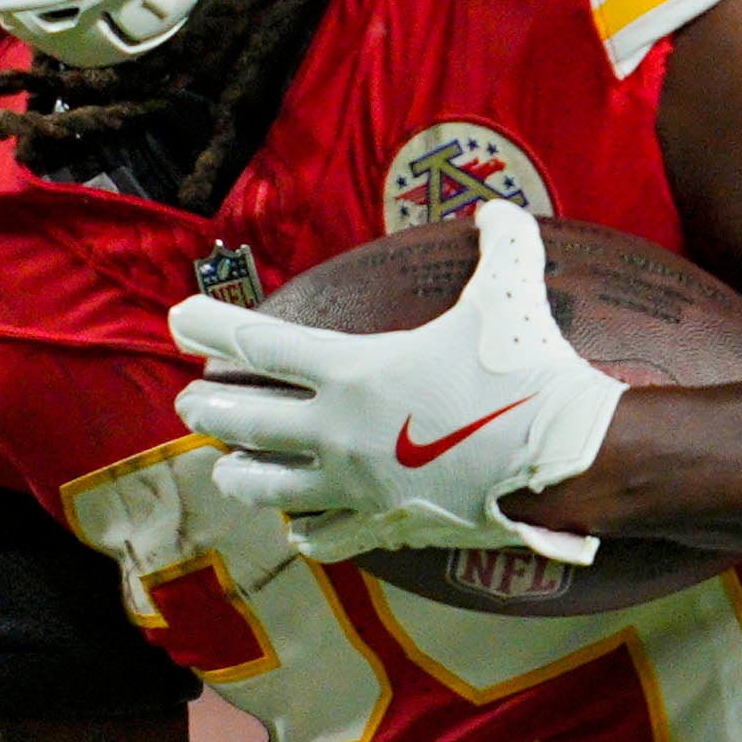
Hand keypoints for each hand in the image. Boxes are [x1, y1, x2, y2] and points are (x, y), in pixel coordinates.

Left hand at [167, 196, 623, 563]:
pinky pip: (327, 534)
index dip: (212, 326)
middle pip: (246, 421)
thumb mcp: (511, 292)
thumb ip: (500, 242)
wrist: (564, 459)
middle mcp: (338, 432)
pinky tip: (297, 527)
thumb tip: (496, 207)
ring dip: (239, 475)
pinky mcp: (384, 524)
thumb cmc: (527, 372)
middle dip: (209, 407)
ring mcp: (356, 486)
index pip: (259, 344)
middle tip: (188, 401)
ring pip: (269, 488)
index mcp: (352, 372)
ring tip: (224, 469)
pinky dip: (307, 529)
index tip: (178, 318)